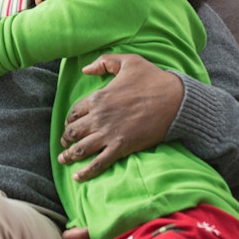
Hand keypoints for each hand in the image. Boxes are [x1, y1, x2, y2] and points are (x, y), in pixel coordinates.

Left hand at [58, 54, 183, 180]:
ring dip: (69, 155)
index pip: (74, 112)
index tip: (69, 124)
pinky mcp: (121, 147)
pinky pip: (98, 163)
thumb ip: (105, 61)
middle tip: (64, 143)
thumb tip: (85, 70)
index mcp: (98, 97)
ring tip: (62, 160)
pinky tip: (77, 177)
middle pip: (73, 132)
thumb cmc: (153, 79)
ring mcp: (109, 133)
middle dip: (65, 138)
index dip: (69, 120)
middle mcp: (99, 117)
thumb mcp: (128, 61)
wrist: (175, 100)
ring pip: (81, 149)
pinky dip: (86, 172)